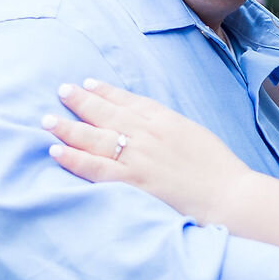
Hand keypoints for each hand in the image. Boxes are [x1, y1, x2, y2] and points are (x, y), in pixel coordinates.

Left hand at [43, 78, 258, 224]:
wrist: (231, 196)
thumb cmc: (219, 171)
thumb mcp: (196, 136)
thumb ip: (171, 129)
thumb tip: (153, 125)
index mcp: (166, 120)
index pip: (129, 101)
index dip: (106, 92)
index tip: (88, 83)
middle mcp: (148, 134)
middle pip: (106, 113)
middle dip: (81, 101)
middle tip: (61, 91)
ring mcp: (139, 157)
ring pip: (95, 137)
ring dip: (69, 126)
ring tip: (47, 119)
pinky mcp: (133, 182)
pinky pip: (96, 168)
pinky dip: (74, 158)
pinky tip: (56, 151)